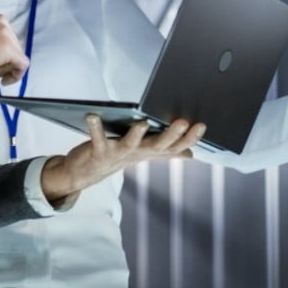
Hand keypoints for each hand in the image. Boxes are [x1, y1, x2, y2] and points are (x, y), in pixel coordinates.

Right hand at [0, 8, 28, 83]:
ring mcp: (6, 33)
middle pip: (12, 46)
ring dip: (1, 68)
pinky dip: (15, 75)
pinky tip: (3, 80)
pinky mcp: (9, 49)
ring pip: (16, 56)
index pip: (3, 36)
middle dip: (0, 62)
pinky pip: (22, 65)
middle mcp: (1, 20)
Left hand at [40, 115, 205, 204]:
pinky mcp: (98, 151)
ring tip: (142, 122)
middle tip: (182, 122)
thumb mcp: (143, 152)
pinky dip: (95, 127)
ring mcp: (117, 154)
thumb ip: (165, 150)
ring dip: (136, 135)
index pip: (174, 146)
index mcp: (149, 151)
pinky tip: (92, 115)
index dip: (189, 138)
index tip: (202, 125)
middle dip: (171, 135)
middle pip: (157, 146)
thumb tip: (190, 153)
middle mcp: (136, 154)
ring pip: (130, 145)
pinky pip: (97, 138)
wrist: (86, 173)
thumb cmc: (117, 155)